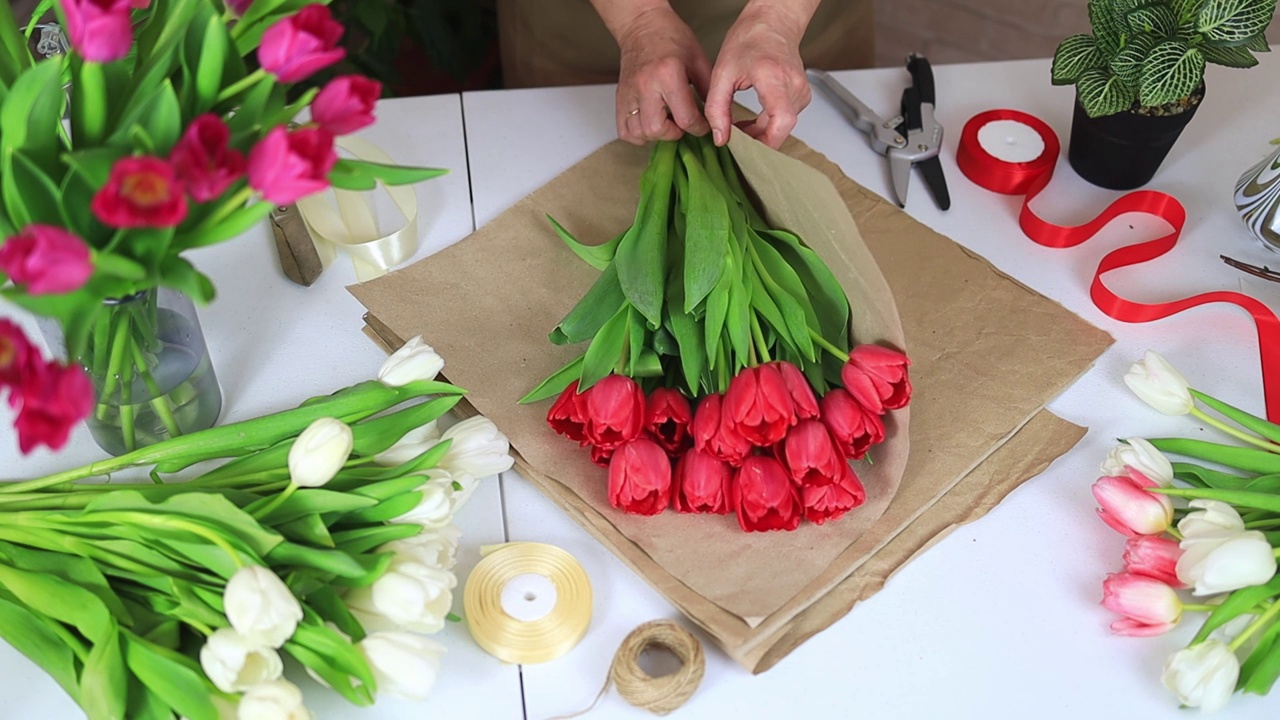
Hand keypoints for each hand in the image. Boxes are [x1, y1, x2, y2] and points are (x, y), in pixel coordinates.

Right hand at [613, 5, 712, 143]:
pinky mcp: (620, 97)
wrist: (643, 26)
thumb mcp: (698, 60)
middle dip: (674, 133)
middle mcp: (646, 85)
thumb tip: (715, 115)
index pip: (685, 118)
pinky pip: (624, 130)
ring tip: (666, 122)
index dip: (699, 128)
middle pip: (657, 129)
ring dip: (656, 134)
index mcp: (668, 74)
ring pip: (638, 133)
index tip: (702, 125)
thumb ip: (708, 90)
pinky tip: (650, 124)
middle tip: (681, 124)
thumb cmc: (670, 38)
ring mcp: (629, 92)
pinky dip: (638, 134)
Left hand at [704, 3, 811, 148]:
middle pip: (780, 129)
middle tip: (733, 135)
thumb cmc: (750, 40)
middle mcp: (793, 85)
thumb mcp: (722, 73)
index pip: (782, 120)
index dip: (766, 141)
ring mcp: (802, 92)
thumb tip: (721, 138)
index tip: (747, 147)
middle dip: (755, 139)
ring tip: (739, 126)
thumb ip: (717, 109)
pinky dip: (767, 125)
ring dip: (760, 133)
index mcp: (774, 77)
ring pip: (782, 128)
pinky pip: (785, 121)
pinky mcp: (802, 97)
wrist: (772, 24)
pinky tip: (753, 120)